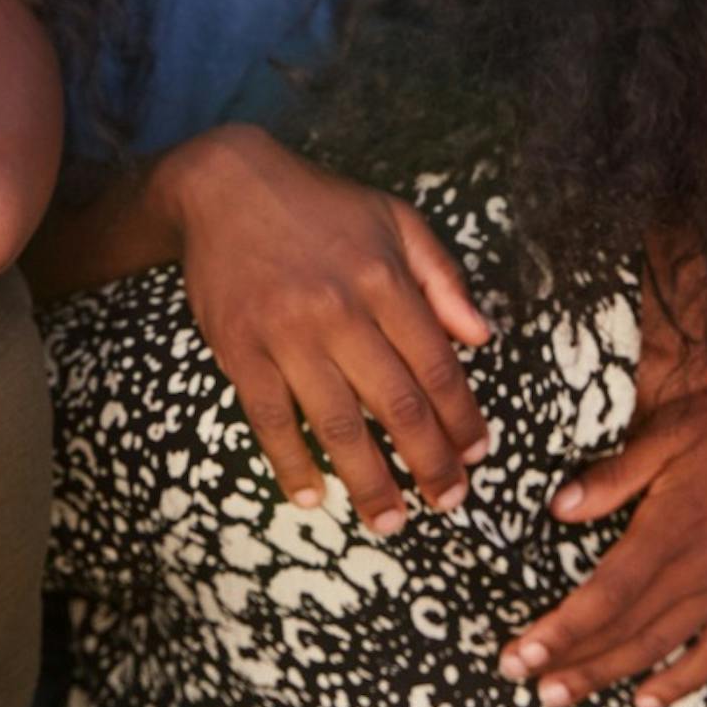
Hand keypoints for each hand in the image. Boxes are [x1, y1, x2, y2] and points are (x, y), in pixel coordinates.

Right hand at [158, 125, 493, 535]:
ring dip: (368, 480)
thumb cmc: (319, 206)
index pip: (436, 366)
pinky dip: (292, 462)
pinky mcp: (240, 350)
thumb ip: (443, 279)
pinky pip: (270, 418)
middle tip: (450, 504)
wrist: (225, 186)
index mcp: (385, 281)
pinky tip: (312, 495)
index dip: (461, 418)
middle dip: (429, 463)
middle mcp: (340, 312)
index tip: (477, 455)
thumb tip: (481, 337)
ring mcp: (287, 334)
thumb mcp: (395, 220)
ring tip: (391, 520)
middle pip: (396, 405)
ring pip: (338, 423)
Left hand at [497, 345, 706, 706]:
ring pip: (659, 650)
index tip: (517, 654)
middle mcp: (700, 574)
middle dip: (568, 662)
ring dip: (607, 678)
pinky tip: (648, 700)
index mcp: (671, 532)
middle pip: (623, 633)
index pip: (602, 598)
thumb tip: (558, 510)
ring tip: (560, 699)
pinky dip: (680, 683)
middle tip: (519, 681)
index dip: (557, 632)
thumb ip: (614, 476)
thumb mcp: (673, 432)